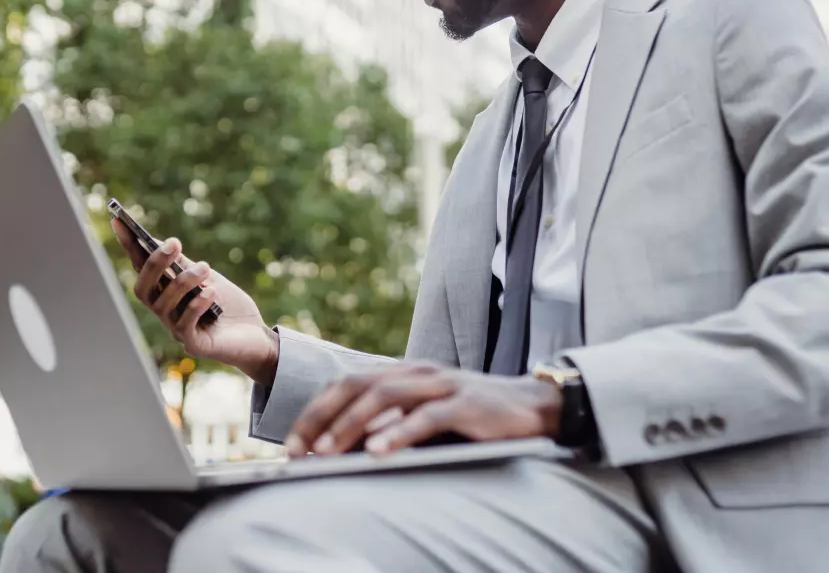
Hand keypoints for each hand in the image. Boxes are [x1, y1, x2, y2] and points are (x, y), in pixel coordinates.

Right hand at [112, 219, 278, 384]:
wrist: (256, 334)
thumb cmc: (228, 305)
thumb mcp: (205, 277)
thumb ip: (183, 264)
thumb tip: (158, 242)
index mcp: (165, 293)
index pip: (141, 269)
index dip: (129, 247)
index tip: (120, 221)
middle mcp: (165, 312)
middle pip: (144, 290)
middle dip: (155, 265)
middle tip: (174, 243)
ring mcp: (177, 330)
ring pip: (164, 306)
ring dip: (184, 282)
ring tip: (204, 267)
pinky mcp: (195, 345)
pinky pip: (185, 326)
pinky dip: (196, 305)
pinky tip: (211, 291)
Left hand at [284, 364, 561, 457]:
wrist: (535, 408)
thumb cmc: (474, 420)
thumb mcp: (426, 421)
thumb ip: (390, 428)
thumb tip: (344, 455)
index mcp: (403, 373)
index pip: (347, 384)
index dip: (316, 412)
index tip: (292, 444)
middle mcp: (417, 373)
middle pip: (357, 386)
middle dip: (322, 418)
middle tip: (298, 450)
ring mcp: (442, 385)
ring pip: (385, 397)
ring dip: (351, 425)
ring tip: (327, 452)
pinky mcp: (467, 404)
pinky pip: (426, 417)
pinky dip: (398, 433)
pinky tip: (378, 452)